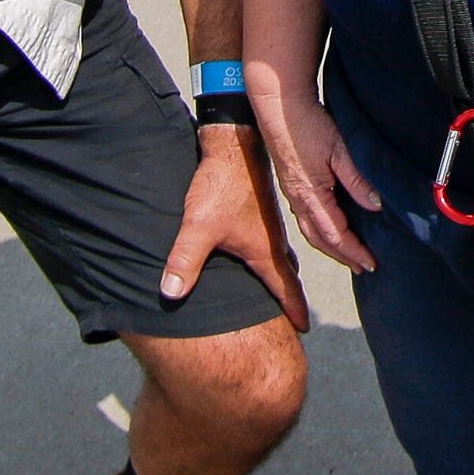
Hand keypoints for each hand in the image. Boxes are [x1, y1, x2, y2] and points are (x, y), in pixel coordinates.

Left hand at [159, 126, 309, 331]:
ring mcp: (268, 223)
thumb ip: (183, 262)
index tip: (303, 330)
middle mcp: (273, 239)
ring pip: (281, 257)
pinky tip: (260, 254)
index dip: (294, 310)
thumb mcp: (198, 227)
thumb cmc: (221, 186)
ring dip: (283, 275)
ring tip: (281, 289)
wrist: (233, 145)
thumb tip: (169, 295)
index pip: (285, 288)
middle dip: (291, 297)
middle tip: (296, 317)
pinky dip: (273, 256)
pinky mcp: (260, 210)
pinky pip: (272, 242)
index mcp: (265, 249)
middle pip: (287, 275)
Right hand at [252, 85, 381, 275]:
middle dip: (343, 256)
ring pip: (311, 231)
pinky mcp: (290, 184)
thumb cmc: (307, 125)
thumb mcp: (339, 150)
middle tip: (362, 266)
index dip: (354, 252)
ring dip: (330, 246)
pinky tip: (328, 226)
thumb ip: (357, 180)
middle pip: (321, 240)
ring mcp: (292, 193)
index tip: (371, 263)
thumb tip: (376, 206)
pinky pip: (305, 218)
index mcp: (311, 196)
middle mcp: (298, 200)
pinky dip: (320, 230)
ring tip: (348, 254)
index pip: (336, 235)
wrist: (279, 107)